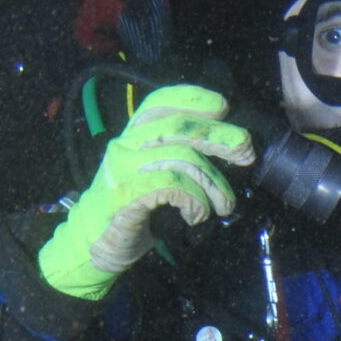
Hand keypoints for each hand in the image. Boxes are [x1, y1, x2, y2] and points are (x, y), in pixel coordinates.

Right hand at [41, 84, 256, 295]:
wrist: (94, 242)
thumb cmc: (134, 207)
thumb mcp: (154, 172)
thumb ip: (180, 154)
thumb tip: (229, 145)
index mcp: (133, 134)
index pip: (160, 101)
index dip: (194, 98)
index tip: (224, 108)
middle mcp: (125, 145)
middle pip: (179, 127)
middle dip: (220, 137)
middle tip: (246, 153)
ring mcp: (122, 169)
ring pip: (181, 158)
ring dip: (213, 183)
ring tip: (224, 204)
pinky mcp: (125, 195)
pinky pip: (171, 186)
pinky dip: (194, 200)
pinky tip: (197, 214)